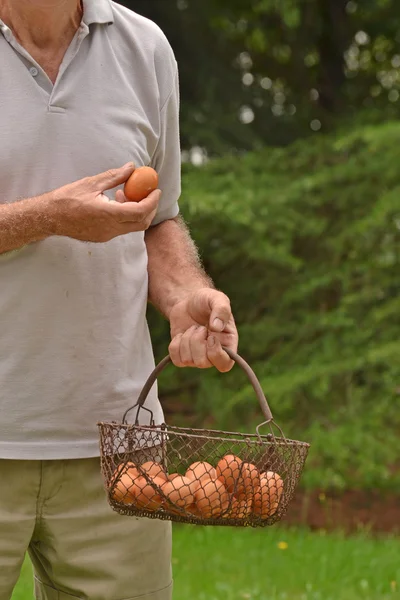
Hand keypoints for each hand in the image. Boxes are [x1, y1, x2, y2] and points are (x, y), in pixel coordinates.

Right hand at [43, 163, 160, 242]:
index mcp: (109, 214)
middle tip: (149, 193)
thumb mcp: (92, 183)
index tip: (156, 190)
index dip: (152, 201)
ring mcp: (107, 235)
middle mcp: (110, 228)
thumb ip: (115, 176)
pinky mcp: (103, 237)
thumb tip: (132, 167)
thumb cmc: (67, 198)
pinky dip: (126, 216)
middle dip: (150, 208)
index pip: (140, 211)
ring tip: (126, 193)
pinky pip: (121, 228)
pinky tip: (116, 202)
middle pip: (142, 223)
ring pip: (132, 226)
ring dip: (137, 211)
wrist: (50, 217)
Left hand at [168, 288, 237, 371]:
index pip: (225, 364)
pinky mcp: (183, 356)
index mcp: (228, 344)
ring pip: (187, 360)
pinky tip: (182, 334)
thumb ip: (221, 309)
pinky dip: (175, 344)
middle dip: (196, 341)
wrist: (187, 302)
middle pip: (202, 362)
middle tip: (200, 327)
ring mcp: (197, 357)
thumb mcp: (217, 298)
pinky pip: (176, 359)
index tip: (211, 336)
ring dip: (186, 339)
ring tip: (193, 328)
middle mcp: (214, 354)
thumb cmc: (206, 301)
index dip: (215, 353)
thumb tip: (216, 327)